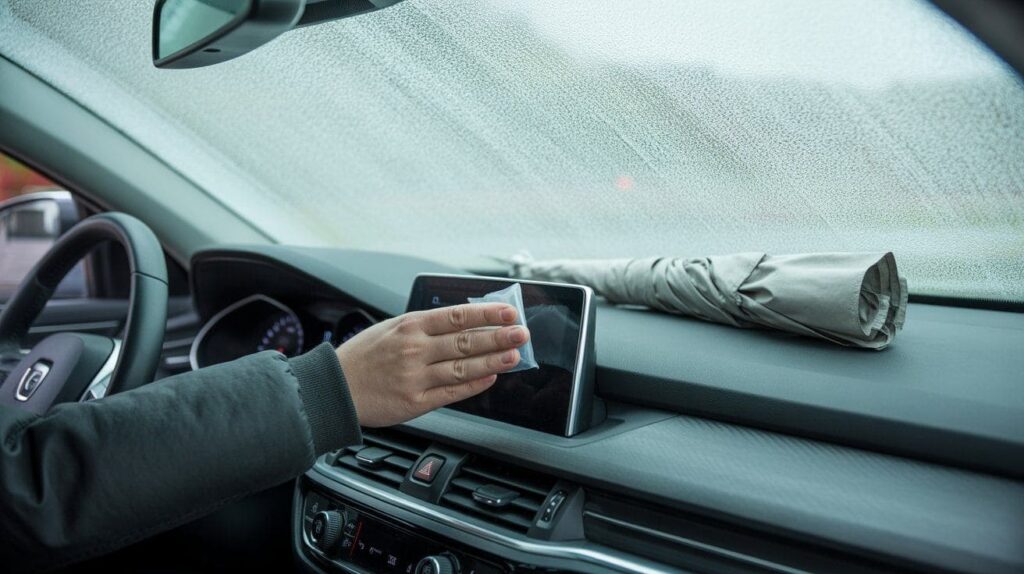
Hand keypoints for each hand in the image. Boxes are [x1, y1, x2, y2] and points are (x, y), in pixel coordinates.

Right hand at [336, 303, 528, 426]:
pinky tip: (490, 379)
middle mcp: (414, 349)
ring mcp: (415, 377)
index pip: (457, 316)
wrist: (334, 387)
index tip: (509, 312)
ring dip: (492, 361)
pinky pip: (451, 393)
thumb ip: (426, 326)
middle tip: (521, 333)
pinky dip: (473, 385)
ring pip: (463, 367)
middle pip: (465, 341)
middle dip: (498, 337)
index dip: (487, 313)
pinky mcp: (414, 402)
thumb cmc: (364, 356)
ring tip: (514, 356)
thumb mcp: (391, 327)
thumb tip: (465, 321)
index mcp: (410, 326)